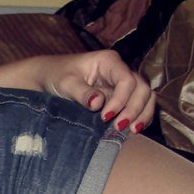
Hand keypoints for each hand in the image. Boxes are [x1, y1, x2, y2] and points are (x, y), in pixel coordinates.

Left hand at [29, 50, 155, 132]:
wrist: (48, 79)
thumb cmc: (56, 75)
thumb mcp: (65, 83)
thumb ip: (81, 93)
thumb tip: (98, 103)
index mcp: (108, 61)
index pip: (127, 80)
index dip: (121, 100)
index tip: (105, 116)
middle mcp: (119, 71)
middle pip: (141, 88)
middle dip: (135, 109)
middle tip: (119, 127)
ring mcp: (122, 85)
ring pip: (145, 97)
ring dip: (142, 115)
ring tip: (131, 131)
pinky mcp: (120, 98)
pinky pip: (138, 107)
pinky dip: (139, 118)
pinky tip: (131, 131)